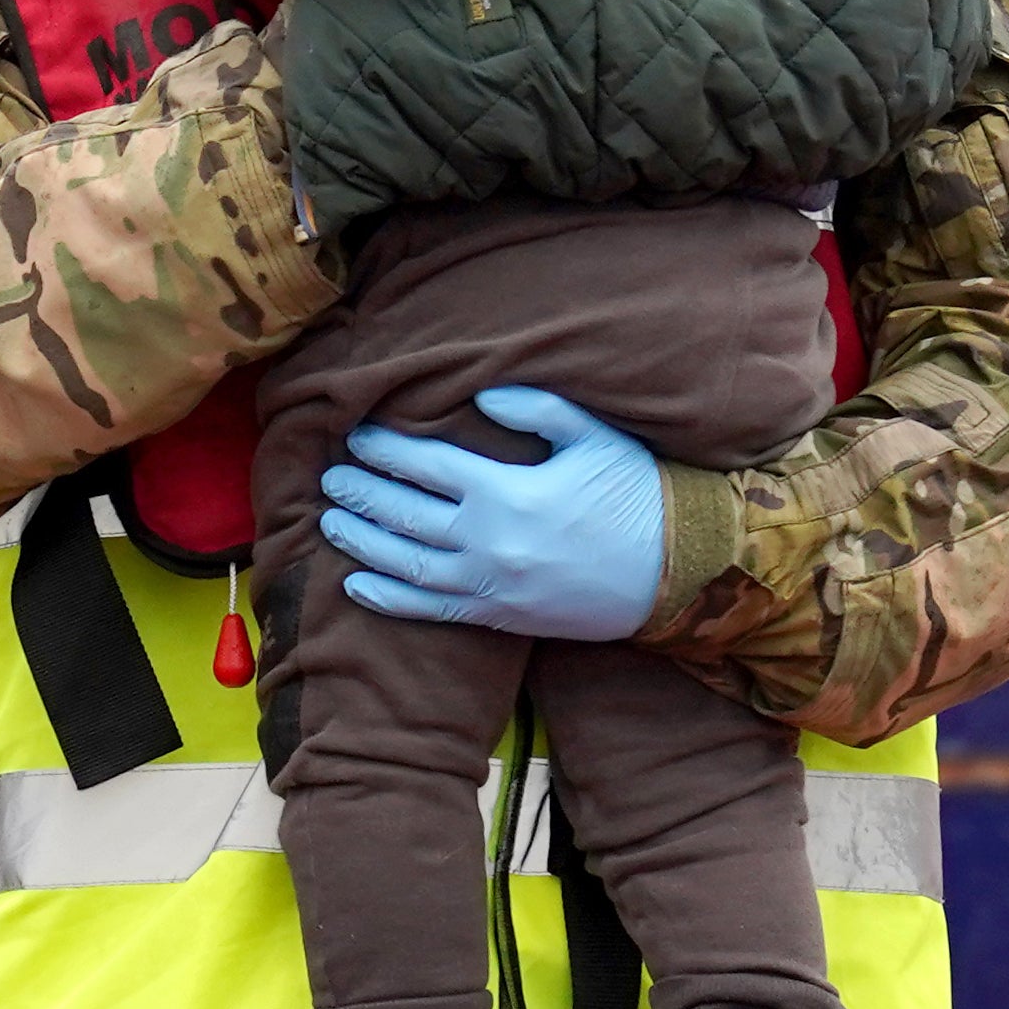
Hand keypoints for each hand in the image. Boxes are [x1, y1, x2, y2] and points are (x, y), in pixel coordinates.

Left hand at [317, 385, 668, 639]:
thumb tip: (481, 393)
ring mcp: (489, 584)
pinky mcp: (498, 616)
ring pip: (406, 563)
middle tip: (330, 478)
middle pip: (404, 514)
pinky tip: (357, 586)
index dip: (385, 451)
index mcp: (505, 491)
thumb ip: (537, 409)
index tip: (356, 437)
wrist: (679, 572)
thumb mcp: (593, 438)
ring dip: (362, 543)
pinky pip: (430, 610)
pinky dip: (388, 599)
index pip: (425, 465)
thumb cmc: (638, 496)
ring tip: (331, 523)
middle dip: (361, 494)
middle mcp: (487, 540)